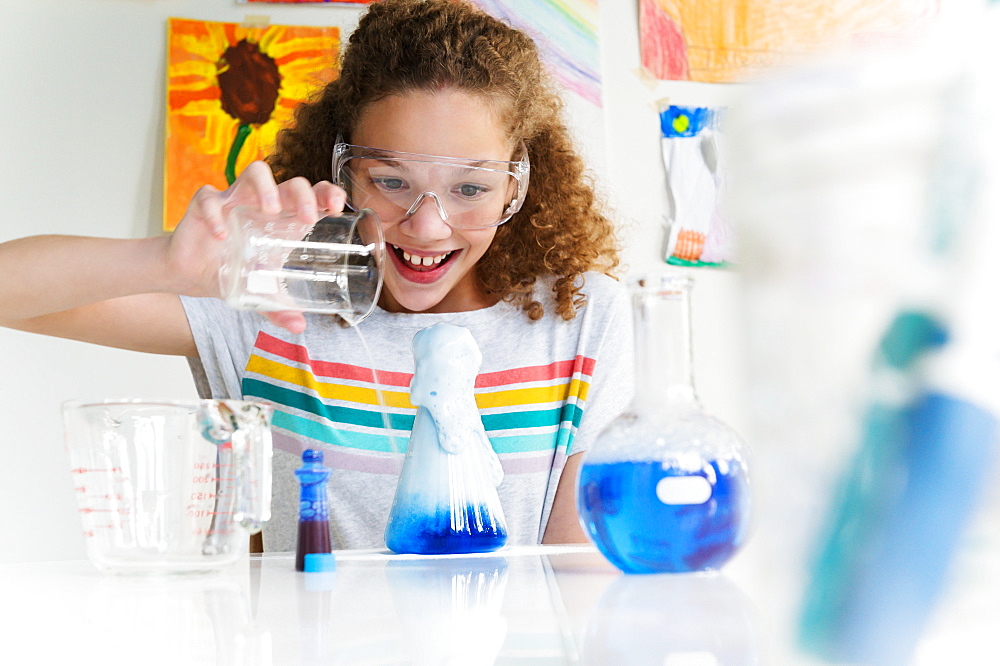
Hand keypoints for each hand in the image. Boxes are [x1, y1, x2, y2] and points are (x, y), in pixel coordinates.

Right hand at [168, 161, 346, 332]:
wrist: (191, 273)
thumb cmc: (233, 271)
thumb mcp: (260, 292)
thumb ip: (279, 307)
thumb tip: (299, 326)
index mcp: (284, 219)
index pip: (313, 195)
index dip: (328, 193)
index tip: (336, 206)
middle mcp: (263, 204)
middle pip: (290, 182)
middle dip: (303, 195)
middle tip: (307, 218)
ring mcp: (235, 199)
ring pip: (255, 173)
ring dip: (266, 188)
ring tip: (270, 211)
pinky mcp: (205, 205)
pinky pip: (209, 199)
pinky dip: (216, 215)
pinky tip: (221, 237)